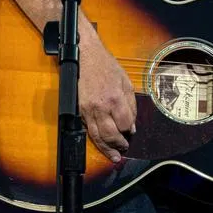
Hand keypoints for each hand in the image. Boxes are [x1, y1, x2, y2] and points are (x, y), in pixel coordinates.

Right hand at [79, 38, 137, 162]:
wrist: (86, 56)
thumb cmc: (107, 67)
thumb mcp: (126, 82)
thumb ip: (131, 105)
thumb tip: (131, 125)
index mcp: (115, 98)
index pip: (124, 124)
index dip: (129, 130)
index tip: (131, 131)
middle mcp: (100, 106)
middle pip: (110, 134)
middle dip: (118, 144)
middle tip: (124, 148)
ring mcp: (88, 109)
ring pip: (97, 136)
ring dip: (106, 148)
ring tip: (113, 156)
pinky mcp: (80, 110)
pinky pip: (88, 129)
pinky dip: (95, 139)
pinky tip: (101, 144)